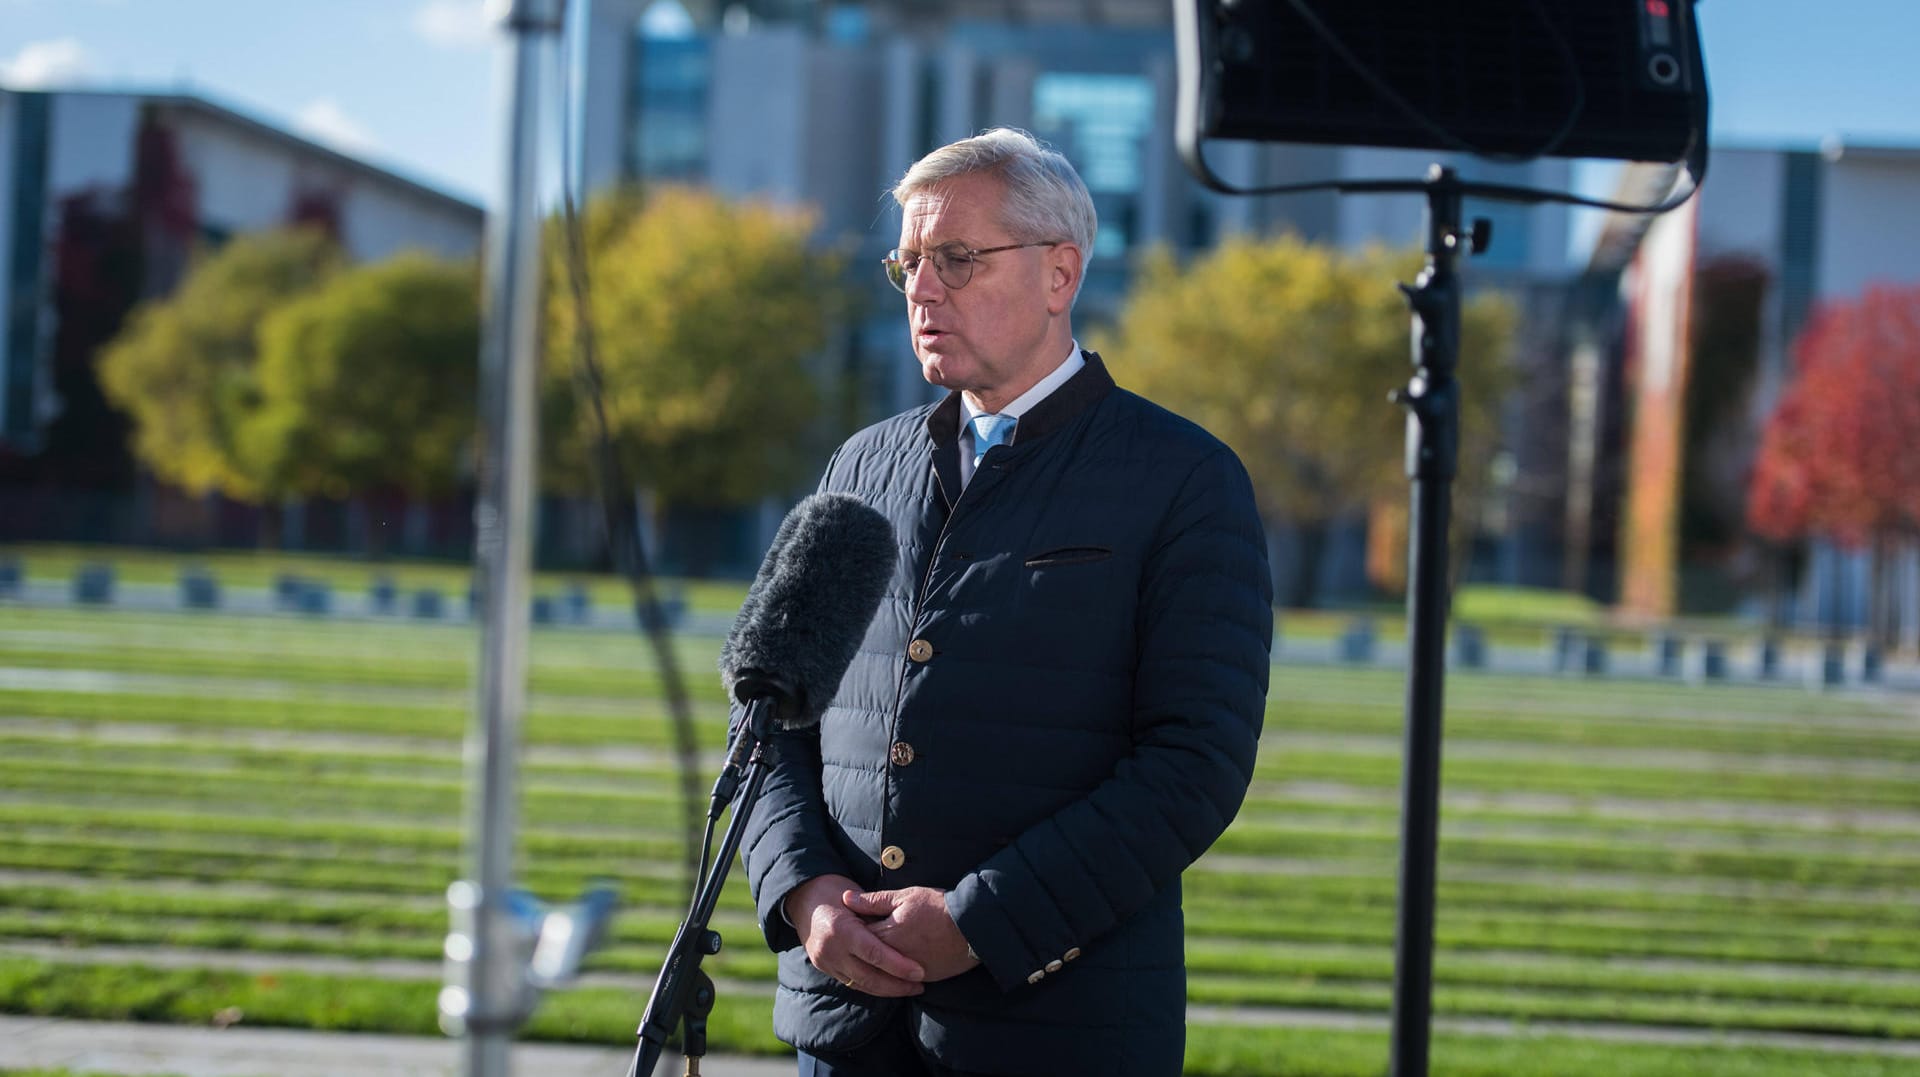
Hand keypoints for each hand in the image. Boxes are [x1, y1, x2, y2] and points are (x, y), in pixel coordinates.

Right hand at [784, 874, 924, 995]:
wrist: (801, 897)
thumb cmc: (834, 890)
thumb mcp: (857, 897)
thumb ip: (876, 916)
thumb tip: (904, 934)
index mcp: (841, 930)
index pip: (875, 954)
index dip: (899, 966)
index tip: (919, 972)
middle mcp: (831, 950)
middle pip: (869, 976)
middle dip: (896, 985)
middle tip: (919, 987)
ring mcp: (825, 962)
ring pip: (861, 984)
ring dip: (886, 990)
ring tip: (909, 989)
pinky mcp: (824, 967)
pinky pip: (852, 982)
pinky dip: (871, 985)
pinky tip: (888, 986)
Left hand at [843, 887, 980, 982]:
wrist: (972, 926)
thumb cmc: (939, 906)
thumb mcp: (905, 896)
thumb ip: (874, 901)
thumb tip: (846, 899)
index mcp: (887, 933)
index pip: (859, 937)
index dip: (854, 930)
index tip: (853, 925)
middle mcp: (894, 956)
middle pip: (868, 958)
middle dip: (863, 951)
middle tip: (864, 942)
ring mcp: (909, 970)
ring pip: (884, 973)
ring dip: (878, 965)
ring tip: (881, 953)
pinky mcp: (924, 977)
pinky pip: (902, 980)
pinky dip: (896, 974)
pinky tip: (897, 964)